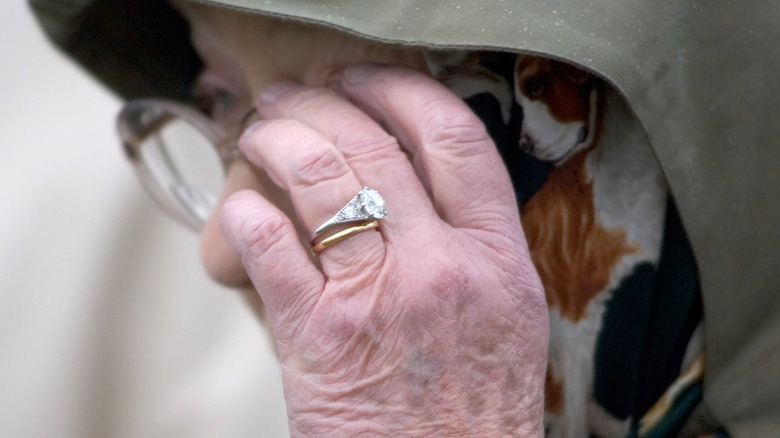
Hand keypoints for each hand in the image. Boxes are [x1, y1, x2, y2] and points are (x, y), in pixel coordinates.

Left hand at [220, 64, 548, 436]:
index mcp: (497, 257)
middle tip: (292, 100)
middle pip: (375, 143)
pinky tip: (241, 205)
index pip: (456, 137)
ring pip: (321, 177)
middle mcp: (441, 266)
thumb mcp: (505, 313)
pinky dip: (245, 212)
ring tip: (262, 131)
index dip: (403, 91)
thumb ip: (470, 243)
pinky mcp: (321, 337)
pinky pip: (271, 247)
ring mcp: (381, 297)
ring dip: (278, 140)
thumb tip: (409, 180)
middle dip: (322, 104)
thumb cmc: (475, 408)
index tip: (367, 81)